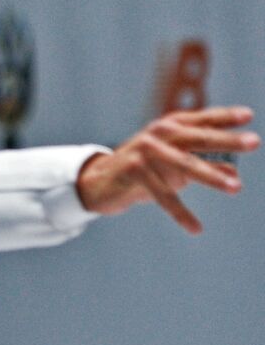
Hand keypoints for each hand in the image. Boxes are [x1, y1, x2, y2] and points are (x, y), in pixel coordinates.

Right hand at [76, 106, 258, 233]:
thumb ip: (201, 163)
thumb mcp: (172, 164)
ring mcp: (145, 151)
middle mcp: (158, 134)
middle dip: (228, 141)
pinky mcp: (133, 171)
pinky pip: (163, 195)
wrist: (96, 182)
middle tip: (255, 142)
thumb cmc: (141, 169)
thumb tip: (235, 172)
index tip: (249, 116)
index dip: (226, 117)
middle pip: (199, 137)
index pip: (203, 119)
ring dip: (212, 177)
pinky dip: (181, 213)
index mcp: (170, 126)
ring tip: (235, 187)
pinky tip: (196, 228)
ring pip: (184, 165)